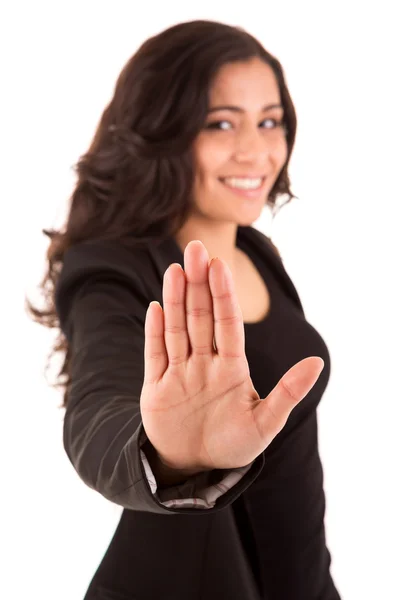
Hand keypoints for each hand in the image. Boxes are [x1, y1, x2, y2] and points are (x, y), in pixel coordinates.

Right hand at [140, 240, 323, 472]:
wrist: (195, 466)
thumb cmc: (233, 445)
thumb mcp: (266, 423)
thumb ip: (288, 391)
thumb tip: (317, 362)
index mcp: (232, 368)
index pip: (228, 324)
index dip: (224, 295)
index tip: (220, 266)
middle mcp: (205, 363)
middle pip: (200, 317)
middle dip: (199, 284)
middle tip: (195, 249)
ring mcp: (180, 372)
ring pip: (177, 329)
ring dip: (175, 300)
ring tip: (175, 269)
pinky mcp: (157, 387)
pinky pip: (155, 355)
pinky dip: (154, 332)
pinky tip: (156, 308)